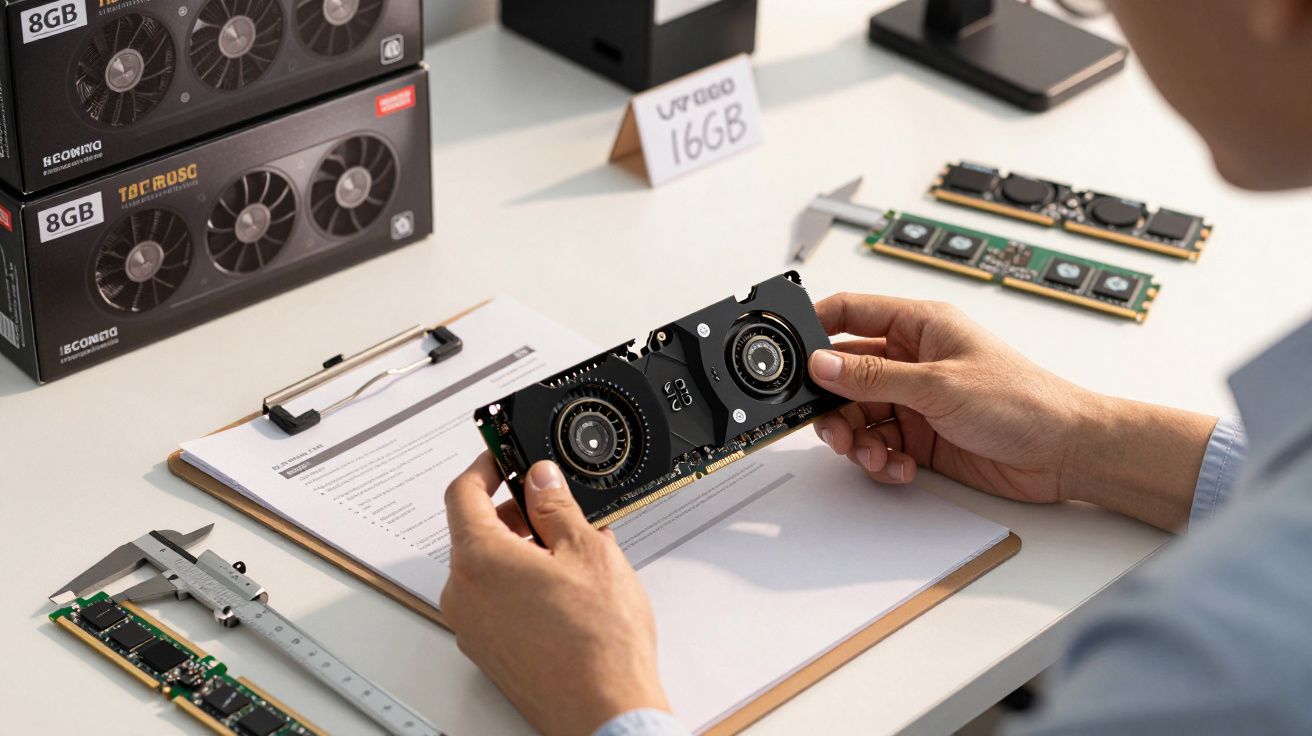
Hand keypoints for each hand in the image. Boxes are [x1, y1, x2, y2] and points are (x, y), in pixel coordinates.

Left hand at [441, 454, 669, 734]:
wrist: (605, 712)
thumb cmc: (599, 645)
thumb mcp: (588, 551)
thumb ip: (557, 506)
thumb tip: (541, 481)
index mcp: (480, 560)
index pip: (461, 493)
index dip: (483, 466)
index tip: (501, 457)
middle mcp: (464, 594)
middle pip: (473, 532)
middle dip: (512, 512)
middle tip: (552, 506)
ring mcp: (472, 627)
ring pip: (485, 569)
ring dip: (518, 550)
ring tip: (569, 554)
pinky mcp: (488, 652)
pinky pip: (494, 600)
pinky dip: (518, 583)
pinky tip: (563, 589)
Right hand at [807, 293, 1214, 530]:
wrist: (1066, 453)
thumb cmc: (1026, 401)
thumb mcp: (940, 385)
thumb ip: (874, 376)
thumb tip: (823, 363)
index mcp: (919, 325)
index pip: (849, 313)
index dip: (814, 328)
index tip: (787, 353)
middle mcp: (912, 359)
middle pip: (844, 374)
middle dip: (833, 404)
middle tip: (833, 427)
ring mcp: (915, 399)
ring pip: (857, 415)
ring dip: (857, 439)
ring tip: (874, 454)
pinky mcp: (921, 436)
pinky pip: (878, 444)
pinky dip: (880, 460)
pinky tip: (899, 467)